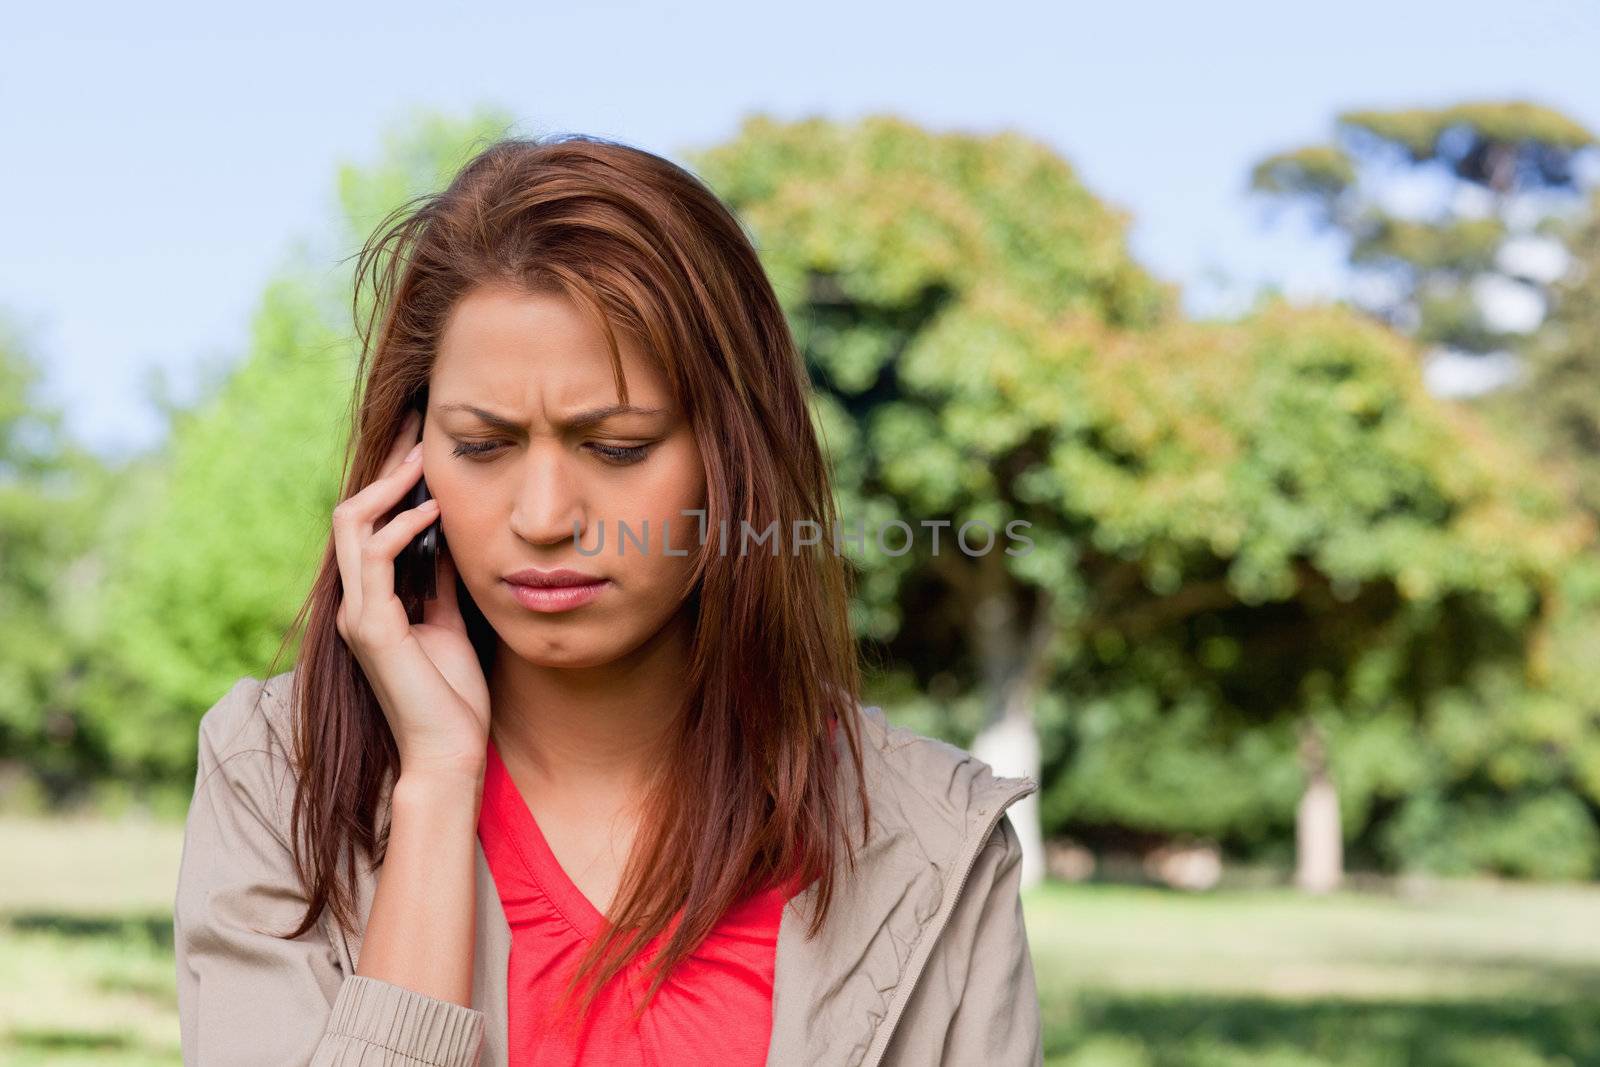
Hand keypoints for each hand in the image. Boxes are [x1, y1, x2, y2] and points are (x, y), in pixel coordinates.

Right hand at [332, 409, 489, 779]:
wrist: (449, 753)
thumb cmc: (453, 697)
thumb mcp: (451, 622)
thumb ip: (442, 583)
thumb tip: (451, 538)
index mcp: (372, 601)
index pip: (368, 525)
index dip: (391, 482)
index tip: (423, 446)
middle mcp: (356, 603)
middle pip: (352, 513)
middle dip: (386, 469)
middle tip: (420, 432)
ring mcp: (358, 614)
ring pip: (353, 525)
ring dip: (391, 486)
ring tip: (426, 460)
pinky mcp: (372, 627)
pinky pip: (376, 557)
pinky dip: (403, 526)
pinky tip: (435, 509)